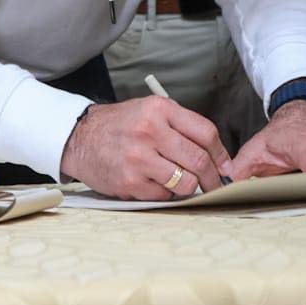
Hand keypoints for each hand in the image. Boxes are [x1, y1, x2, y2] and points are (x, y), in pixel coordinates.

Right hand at [59, 96, 229, 199]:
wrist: (79, 138)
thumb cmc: (118, 126)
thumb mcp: (148, 111)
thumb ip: (180, 126)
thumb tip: (215, 155)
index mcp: (159, 110)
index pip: (205, 132)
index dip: (221, 154)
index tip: (226, 166)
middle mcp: (150, 131)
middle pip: (199, 160)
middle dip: (213, 178)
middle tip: (216, 185)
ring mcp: (139, 158)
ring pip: (186, 183)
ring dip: (189, 187)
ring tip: (181, 183)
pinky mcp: (130, 182)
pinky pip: (164, 195)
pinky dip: (165, 193)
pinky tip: (154, 183)